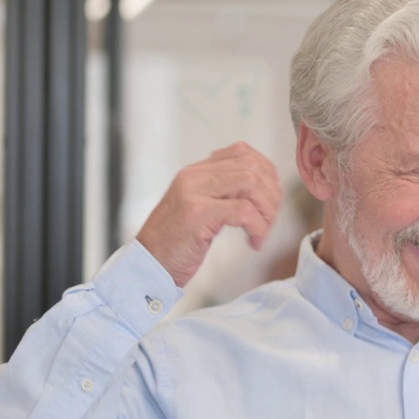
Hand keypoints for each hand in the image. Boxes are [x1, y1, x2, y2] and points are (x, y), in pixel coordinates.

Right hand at [135, 142, 282, 285]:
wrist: (147, 266)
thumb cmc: (174, 245)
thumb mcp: (198, 210)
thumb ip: (220, 193)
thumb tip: (260, 188)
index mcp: (195, 172)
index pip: (242, 152)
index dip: (266, 173)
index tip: (270, 199)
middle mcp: (194, 176)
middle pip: (252, 166)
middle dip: (271, 194)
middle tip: (269, 220)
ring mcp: (195, 192)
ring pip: (251, 182)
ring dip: (267, 209)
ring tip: (262, 231)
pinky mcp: (198, 213)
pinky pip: (244, 210)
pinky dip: (258, 227)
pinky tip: (253, 242)